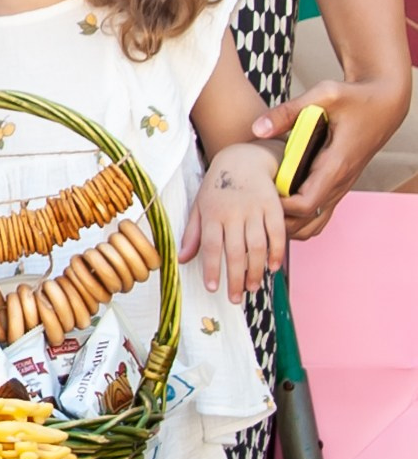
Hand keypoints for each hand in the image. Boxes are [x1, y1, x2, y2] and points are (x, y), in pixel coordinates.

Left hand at [181, 142, 284, 299]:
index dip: (212, 269)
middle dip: (235, 278)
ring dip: (255, 270)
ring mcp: (255, 209)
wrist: (243, 159)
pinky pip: (277, 233)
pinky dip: (276, 252)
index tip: (212, 288)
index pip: (211, 247)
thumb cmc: (217, 187)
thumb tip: (181, 260)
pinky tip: (272, 268)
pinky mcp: (273, 206)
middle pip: (235, 251)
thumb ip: (193, 234)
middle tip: (235, 298)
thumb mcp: (200, 207)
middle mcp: (234, 212)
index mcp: (213, 214)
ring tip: (251, 288)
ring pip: (257, 246)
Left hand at [252, 76, 411, 236]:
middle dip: (278, 217)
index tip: (260, 191)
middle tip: (255, 199)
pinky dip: (299, 217)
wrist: (384, 104)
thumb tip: (257, 128)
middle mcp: (340, 183)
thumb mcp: (324, 95)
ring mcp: (340, 188)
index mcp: (336, 165)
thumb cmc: (355, 98)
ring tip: (266, 202)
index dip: (279, 205)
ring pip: (313, 225)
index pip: (306, 205)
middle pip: (305, 223)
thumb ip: (289, 111)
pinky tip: (280, 199)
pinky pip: (318, 216)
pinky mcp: (337, 187)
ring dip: (288, 221)